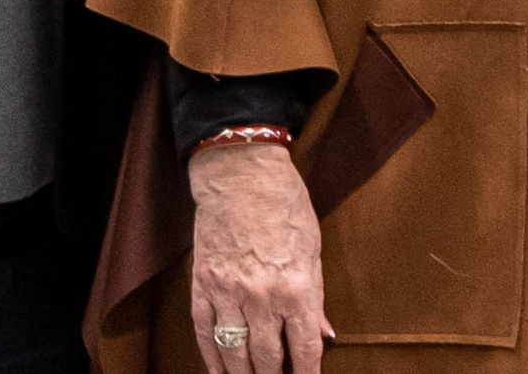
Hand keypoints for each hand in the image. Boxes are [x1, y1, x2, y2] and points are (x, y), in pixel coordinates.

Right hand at [188, 141, 329, 373]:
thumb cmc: (284, 204)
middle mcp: (262, 296)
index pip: (303, 348)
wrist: (240, 172)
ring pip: (235, 352)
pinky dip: (212, 358)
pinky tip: (219, 373)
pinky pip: (206, 332)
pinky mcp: (203, 284)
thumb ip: (317, 297)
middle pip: (268, 358)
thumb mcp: (313, 249)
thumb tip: (324, 334)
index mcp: (296, 287)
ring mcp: (229, 292)